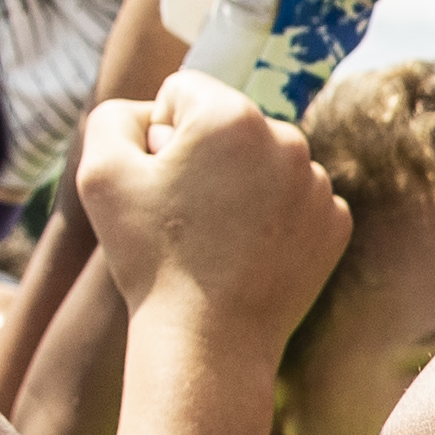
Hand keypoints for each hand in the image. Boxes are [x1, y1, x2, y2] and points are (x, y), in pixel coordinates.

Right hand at [78, 70, 350, 350]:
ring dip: (239, 187)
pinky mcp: (334, 223)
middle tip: (184, 216)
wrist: (207, 340)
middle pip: (227, 126)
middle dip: (203, 158)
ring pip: (263, 163)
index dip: (157, 136)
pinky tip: (248, 253)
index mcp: (232, 115)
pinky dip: (272, 220)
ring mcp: (318, 183)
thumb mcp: (99, 172)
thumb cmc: (148, 256)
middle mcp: (287, 139)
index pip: (182, 94)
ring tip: (216, 238)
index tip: (159, 183)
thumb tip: (152, 114)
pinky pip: (293, 201)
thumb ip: (115, 117)